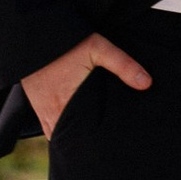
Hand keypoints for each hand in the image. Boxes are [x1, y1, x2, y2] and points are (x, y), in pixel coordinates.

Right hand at [24, 35, 151, 137]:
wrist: (34, 33)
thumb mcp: (98, 48)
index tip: (107, 146)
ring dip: (71, 136)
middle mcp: (52, 112)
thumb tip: (147, 84)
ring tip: (89, 140)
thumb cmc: (67, 42)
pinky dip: (59, 128)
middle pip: (69, 139)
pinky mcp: (35, 103)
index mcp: (67, 105)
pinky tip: (73, 125)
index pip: (80, 138)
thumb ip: (123, 66)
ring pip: (57, 133)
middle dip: (84, 143)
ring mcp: (41, 109)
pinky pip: (48, 125)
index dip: (94, 144)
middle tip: (102, 146)